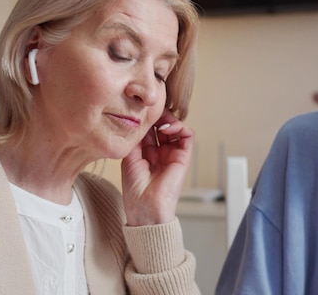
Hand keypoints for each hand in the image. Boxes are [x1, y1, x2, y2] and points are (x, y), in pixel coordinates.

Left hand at [121, 108, 193, 225]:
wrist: (146, 207)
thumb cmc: (135, 189)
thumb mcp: (129, 158)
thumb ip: (136, 139)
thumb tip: (138, 120)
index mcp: (147, 153)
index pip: (150, 129)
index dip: (147, 119)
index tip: (139, 111)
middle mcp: (161, 151)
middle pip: (163, 125)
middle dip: (158, 116)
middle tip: (150, 110)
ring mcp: (173, 153)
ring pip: (176, 127)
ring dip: (169, 119)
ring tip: (159, 120)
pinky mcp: (184, 157)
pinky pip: (188, 135)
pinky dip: (180, 127)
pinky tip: (167, 129)